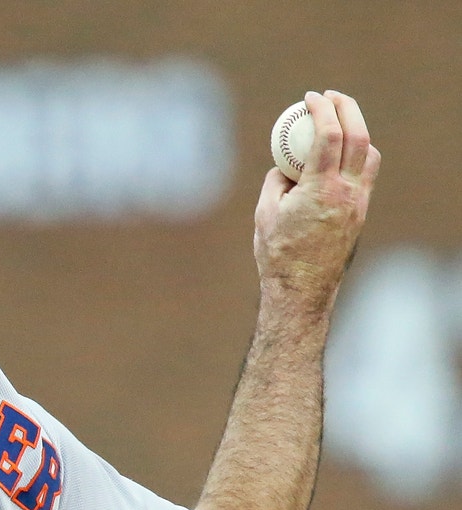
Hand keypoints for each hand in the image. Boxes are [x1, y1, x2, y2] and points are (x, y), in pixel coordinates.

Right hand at [253, 90, 380, 307]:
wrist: (302, 287)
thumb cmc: (277, 252)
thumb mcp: (264, 212)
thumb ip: (276, 182)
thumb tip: (284, 165)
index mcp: (320, 189)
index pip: (328, 136)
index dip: (322, 110)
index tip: (310, 98)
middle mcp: (346, 193)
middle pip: (359, 137)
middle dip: (347, 109)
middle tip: (332, 97)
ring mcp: (358, 203)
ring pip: (369, 155)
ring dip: (357, 132)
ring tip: (338, 125)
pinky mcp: (360, 213)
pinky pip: (365, 176)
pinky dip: (356, 157)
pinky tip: (338, 158)